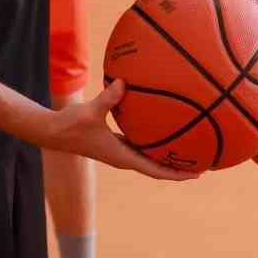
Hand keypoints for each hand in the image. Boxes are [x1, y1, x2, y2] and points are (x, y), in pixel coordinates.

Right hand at [43, 79, 197, 181]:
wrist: (53, 131)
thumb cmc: (71, 125)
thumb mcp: (91, 111)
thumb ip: (108, 98)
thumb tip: (124, 83)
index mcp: (122, 156)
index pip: (155, 170)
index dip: (176, 174)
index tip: (197, 174)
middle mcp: (124, 157)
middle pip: (157, 168)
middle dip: (179, 168)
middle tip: (204, 163)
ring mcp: (120, 152)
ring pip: (150, 159)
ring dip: (168, 158)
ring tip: (190, 151)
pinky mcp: (116, 143)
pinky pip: (142, 147)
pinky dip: (155, 145)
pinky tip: (164, 132)